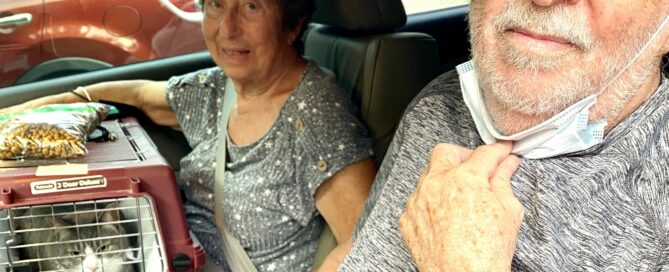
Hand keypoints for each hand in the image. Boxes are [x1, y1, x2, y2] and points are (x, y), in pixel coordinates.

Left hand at [399, 142, 522, 271]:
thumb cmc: (487, 252)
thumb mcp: (508, 211)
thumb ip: (503, 180)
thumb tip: (506, 165)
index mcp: (464, 178)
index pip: (484, 153)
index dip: (498, 151)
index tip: (503, 152)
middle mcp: (435, 184)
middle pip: (446, 152)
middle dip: (464, 155)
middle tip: (478, 168)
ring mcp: (418, 201)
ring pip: (428, 175)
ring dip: (445, 178)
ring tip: (462, 196)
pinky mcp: (407, 218)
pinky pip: (418, 199)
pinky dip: (431, 201)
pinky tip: (446, 215)